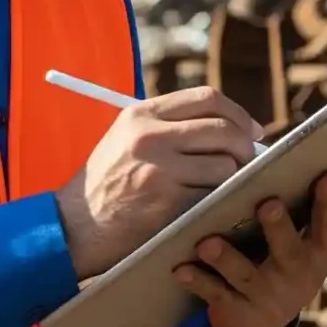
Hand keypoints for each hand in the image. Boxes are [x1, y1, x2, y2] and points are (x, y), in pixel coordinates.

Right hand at [53, 86, 262, 279]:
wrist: (74, 228)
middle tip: (249, 161)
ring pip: (225, 165)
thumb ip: (170, 126)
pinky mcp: (166, 202)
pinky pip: (212, 194)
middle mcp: (150, 136)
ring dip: (233, 178)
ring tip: (223, 186)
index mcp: (141, 114)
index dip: (238, 113)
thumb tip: (232, 126)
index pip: (207, 98)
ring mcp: (159, 169)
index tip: (251, 131)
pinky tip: (210, 205)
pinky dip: (218, 200)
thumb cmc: (107, 184)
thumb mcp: (127, 139)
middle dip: (245, 146)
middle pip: (224, 129)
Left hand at [176, 173, 326, 326]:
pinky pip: (215, 295)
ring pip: (245, 274)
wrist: (267, 322)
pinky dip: (197, 282)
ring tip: (207, 242)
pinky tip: (181, 268)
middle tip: (267, 203)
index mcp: (321, 251)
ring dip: (226, 258)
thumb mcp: (318, 242)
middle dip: (278, 227)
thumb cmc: (293, 261)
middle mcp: (297, 274)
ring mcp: (267, 295)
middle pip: (288, 249)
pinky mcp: (238, 311)